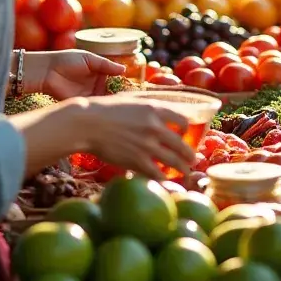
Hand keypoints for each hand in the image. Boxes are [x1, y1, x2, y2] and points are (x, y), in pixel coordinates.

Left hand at [23, 50, 124, 99]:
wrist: (46, 71)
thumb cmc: (66, 60)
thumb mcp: (89, 58)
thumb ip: (106, 65)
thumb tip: (124, 69)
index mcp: (100, 72)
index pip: (116, 79)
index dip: (125, 83)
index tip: (137, 88)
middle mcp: (97, 84)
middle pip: (113, 91)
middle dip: (122, 95)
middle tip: (134, 100)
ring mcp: (90, 94)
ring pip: (106, 100)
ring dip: (114, 103)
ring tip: (126, 106)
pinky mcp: (82, 103)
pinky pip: (95, 106)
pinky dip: (103, 108)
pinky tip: (112, 109)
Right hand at [79, 98, 194, 179]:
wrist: (87, 124)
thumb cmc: (106, 110)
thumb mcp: (132, 100)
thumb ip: (148, 106)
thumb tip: (161, 109)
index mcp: (155, 109)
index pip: (183, 121)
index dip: (186, 130)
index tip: (184, 135)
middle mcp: (155, 127)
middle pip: (182, 145)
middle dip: (190, 155)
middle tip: (192, 160)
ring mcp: (147, 145)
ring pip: (174, 162)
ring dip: (183, 169)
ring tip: (186, 172)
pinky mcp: (136, 161)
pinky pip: (157, 174)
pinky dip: (163, 178)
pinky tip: (165, 180)